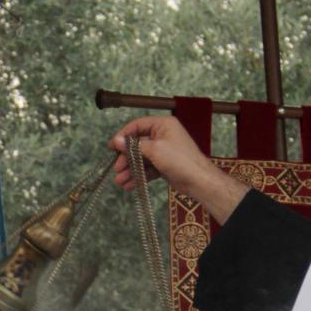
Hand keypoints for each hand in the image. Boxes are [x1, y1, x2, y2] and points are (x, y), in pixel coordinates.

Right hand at [109, 115, 247, 224]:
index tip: (111, 147)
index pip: (138, 126)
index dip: (123, 136)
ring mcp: (163, 151)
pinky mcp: (164, 165)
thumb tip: (116, 141)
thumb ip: (134, 146)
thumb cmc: (179, 160)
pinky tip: (130, 185)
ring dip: (130, 170)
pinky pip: (148, 168)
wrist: (198, 180)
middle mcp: (162, 135)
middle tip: (117, 169)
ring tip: (120, 181)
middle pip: (138, 144)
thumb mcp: (154, 150)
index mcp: (163, 125)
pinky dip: (139, 176)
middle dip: (126, 158)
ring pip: (141, 158)